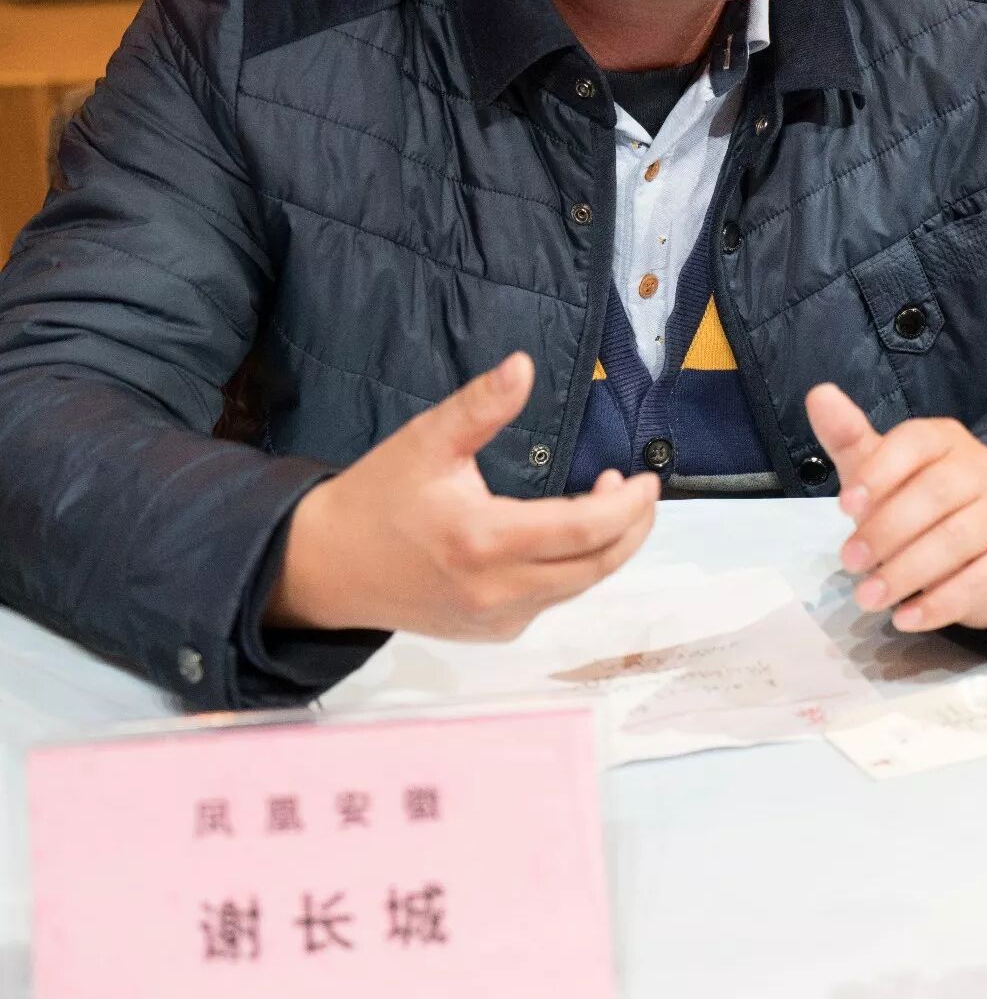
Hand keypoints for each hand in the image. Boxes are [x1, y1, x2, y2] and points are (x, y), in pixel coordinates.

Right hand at [268, 351, 659, 640]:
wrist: (328, 567)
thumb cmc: (378, 498)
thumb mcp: (426, 441)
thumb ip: (480, 406)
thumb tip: (524, 365)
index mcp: (485, 541)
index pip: (584, 531)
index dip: (626, 506)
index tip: (646, 478)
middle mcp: (498, 591)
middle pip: (595, 567)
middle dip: (631, 528)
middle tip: (640, 491)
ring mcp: (497, 619)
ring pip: (577, 588)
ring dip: (605, 549)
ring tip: (608, 503)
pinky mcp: (492, 632)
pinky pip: (550, 601)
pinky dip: (572, 571)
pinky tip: (565, 538)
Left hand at [804, 384, 986, 632]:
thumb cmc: (919, 501)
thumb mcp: (880, 469)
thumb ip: (849, 437)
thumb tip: (818, 394)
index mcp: (945, 439)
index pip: (916, 442)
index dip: (879, 471)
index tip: (844, 506)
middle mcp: (982, 469)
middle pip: (935, 494)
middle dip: (886, 530)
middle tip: (849, 562)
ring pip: (955, 540)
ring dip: (905, 572)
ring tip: (867, 598)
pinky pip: (979, 581)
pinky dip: (938, 603)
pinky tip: (905, 618)